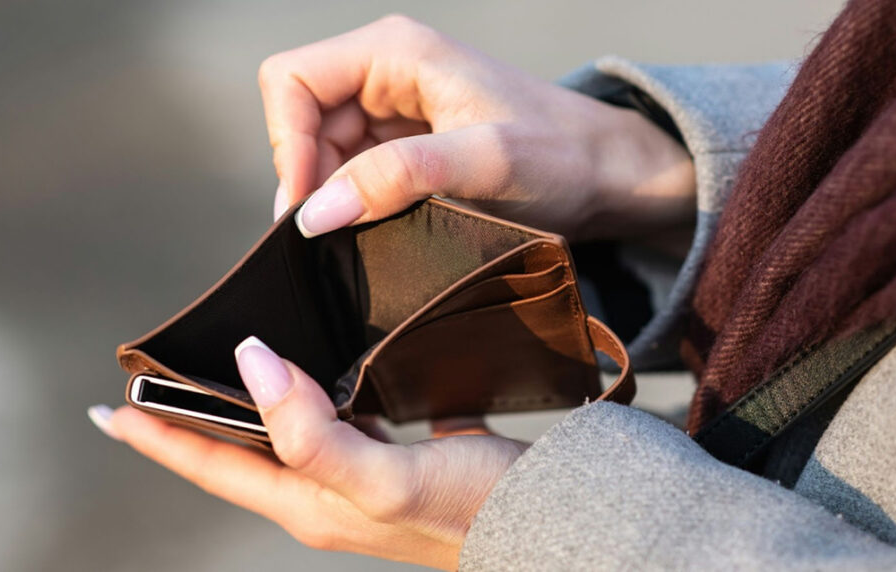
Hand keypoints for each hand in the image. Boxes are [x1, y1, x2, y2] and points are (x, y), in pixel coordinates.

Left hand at [91, 337, 526, 569]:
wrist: (546, 523)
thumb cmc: (467, 510)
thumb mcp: (383, 477)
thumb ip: (309, 431)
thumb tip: (250, 363)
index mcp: (305, 502)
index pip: (209, 467)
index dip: (156, 437)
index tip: (106, 406)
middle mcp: (321, 492)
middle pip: (235, 452)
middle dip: (188, 417)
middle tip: (153, 376)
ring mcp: (355, 476)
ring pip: (278, 433)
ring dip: (242, 403)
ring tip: (217, 367)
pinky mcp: (390, 456)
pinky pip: (329, 418)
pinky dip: (305, 389)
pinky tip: (313, 364)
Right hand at [261, 14, 694, 239]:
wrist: (608, 177)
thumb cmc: (562, 155)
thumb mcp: (485, 163)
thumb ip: (399, 178)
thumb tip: (317, 211)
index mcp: (393, 51)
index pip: (290, 81)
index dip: (287, 143)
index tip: (309, 206)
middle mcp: (384, 73)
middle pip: (299, 121)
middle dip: (307, 179)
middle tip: (331, 236)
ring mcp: (392, 111)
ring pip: (320, 154)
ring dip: (330, 198)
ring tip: (361, 237)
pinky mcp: (404, 148)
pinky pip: (351, 174)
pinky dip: (353, 206)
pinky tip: (375, 232)